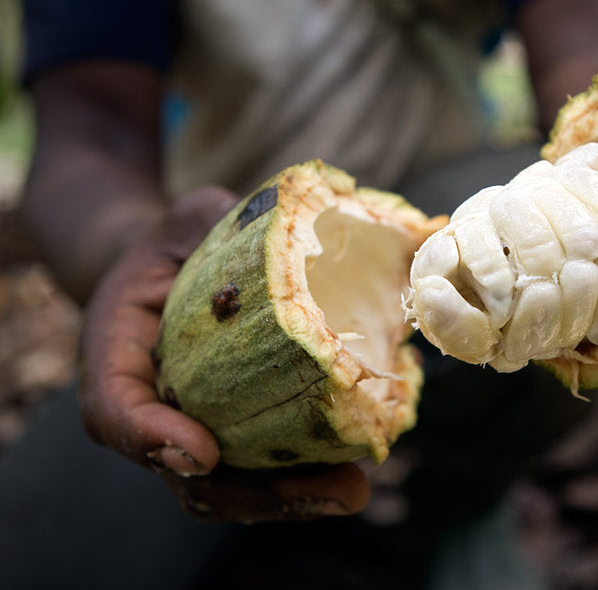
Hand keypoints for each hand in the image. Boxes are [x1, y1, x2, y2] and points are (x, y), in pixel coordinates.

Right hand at [78, 187, 370, 520]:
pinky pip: (266, 468)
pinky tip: (362, 459)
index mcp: (116, 356)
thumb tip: (282, 219)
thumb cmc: (180, 243)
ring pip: (232, 488)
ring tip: (353, 491)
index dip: (151, 437)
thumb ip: (215, 216)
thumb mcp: (187, 218)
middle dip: (256, 495)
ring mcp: (195, 430)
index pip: (115, 410)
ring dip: (293, 499)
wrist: (174, 272)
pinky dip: (309, 475)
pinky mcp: (238, 434)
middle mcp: (153, 409)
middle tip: (328, 489)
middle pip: (188, 477)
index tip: (202, 451)